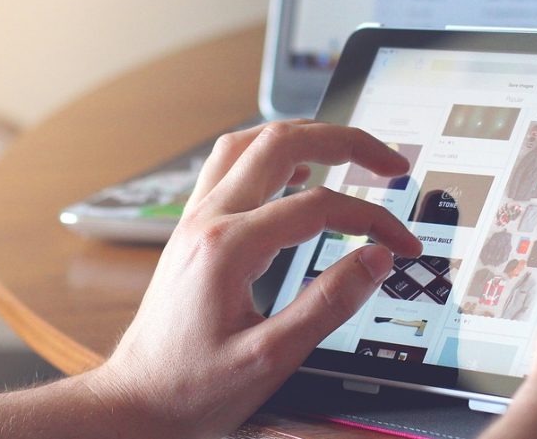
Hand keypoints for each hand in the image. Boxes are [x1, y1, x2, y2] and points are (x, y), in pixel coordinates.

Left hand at [84, 121, 422, 438]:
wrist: (135, 400)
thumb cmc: (191, 386)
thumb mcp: (270, 359)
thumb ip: (328, 305)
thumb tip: (374, 261)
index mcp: (228, 247)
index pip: (318, 206)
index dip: (372, 218)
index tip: (401, 243)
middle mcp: (208, 219)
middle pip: (281, 143)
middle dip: (345, 142)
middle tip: (389, 162)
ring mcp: (196, 219)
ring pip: (250, 142)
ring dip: (305, 136)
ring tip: (347, 149)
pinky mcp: (194, 229)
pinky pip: (231, 165)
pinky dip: (272, 155)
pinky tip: (296, 172)